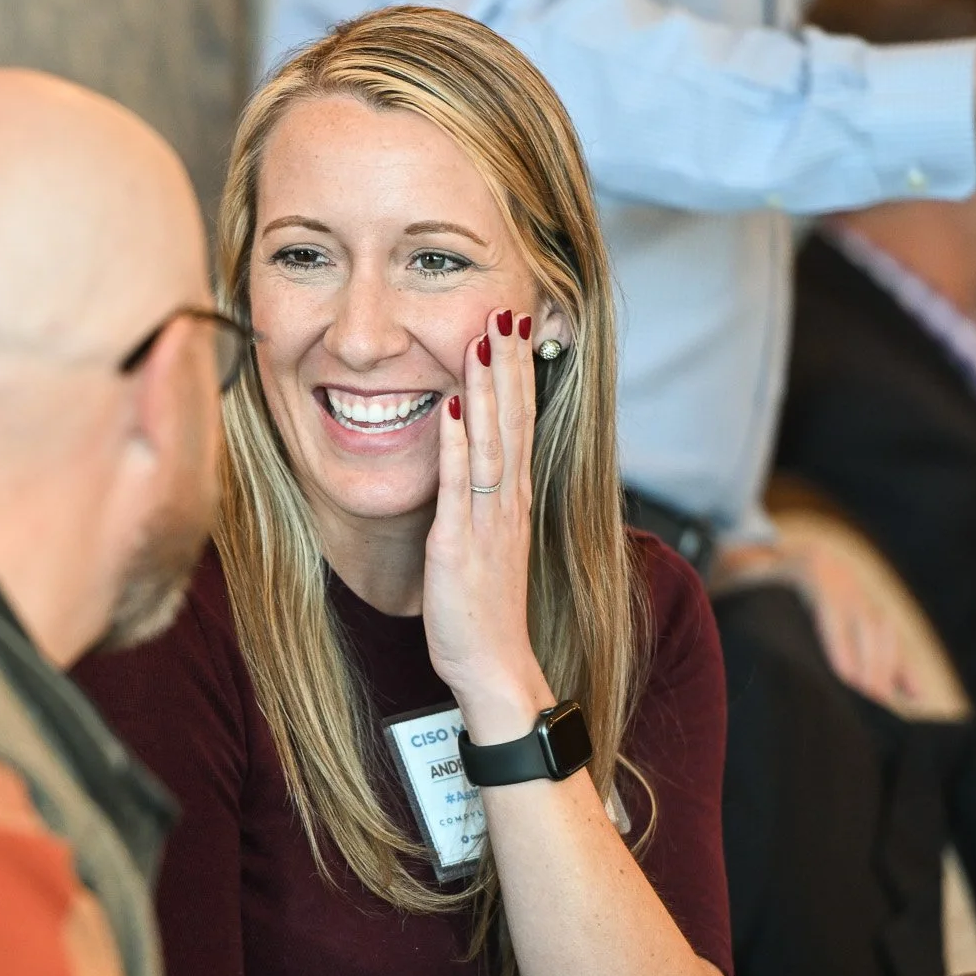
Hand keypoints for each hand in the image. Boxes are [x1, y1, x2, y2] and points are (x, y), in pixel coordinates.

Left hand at [425, 309, 555, 744]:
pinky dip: (459, 445)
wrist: (495, 666)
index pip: (521, 424)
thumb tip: (478, 466)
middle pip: (513, 421)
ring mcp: (487, 522)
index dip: (518, 374)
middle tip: (505, 309)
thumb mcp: (487, 545)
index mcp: (513, 501)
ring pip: (492, 442)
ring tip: (484, 339)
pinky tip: (454, 407)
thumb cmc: (484, 611)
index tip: (515, 328)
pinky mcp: (461, 545)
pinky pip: (461, 486)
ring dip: (489, 388)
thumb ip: (485, 503)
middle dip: (509, 364)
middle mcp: (508, 503)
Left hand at [715, 539, 916, 707]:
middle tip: (867, 710)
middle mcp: (842, 576)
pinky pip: (892, 639)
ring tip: (883, 711)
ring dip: (887, 672)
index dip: (841, 649)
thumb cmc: (738, 585)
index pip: (832, 613)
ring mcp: (860, 589)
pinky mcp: (870, 606)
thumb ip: (733, 615)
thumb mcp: (733, 590)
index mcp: (809, 569)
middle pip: (865, 626)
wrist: (757, 553)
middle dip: (868, 670)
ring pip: (883, 632)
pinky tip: (913, 696)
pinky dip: (903, 667)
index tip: (847, 685)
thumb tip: (721, 659)